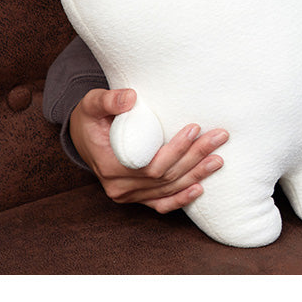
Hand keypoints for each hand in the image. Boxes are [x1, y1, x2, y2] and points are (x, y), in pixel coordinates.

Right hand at [69, 88, 227, 213]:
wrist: (83, 137)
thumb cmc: (91, 118)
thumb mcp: (93, 104)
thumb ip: (109, 100)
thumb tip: (131, 98)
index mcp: (110, 166)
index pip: (151, 165)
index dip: (176, 150)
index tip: (195, 128)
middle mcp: (119, 187)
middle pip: (165, 177)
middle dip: (195, 157)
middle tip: (219, 137)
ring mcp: (128, 195)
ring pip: (167, 190)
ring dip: (195, 175)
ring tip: (218, 158)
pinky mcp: (137, 196)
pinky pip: (160, 204)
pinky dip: (180, 199)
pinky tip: (200, 188)